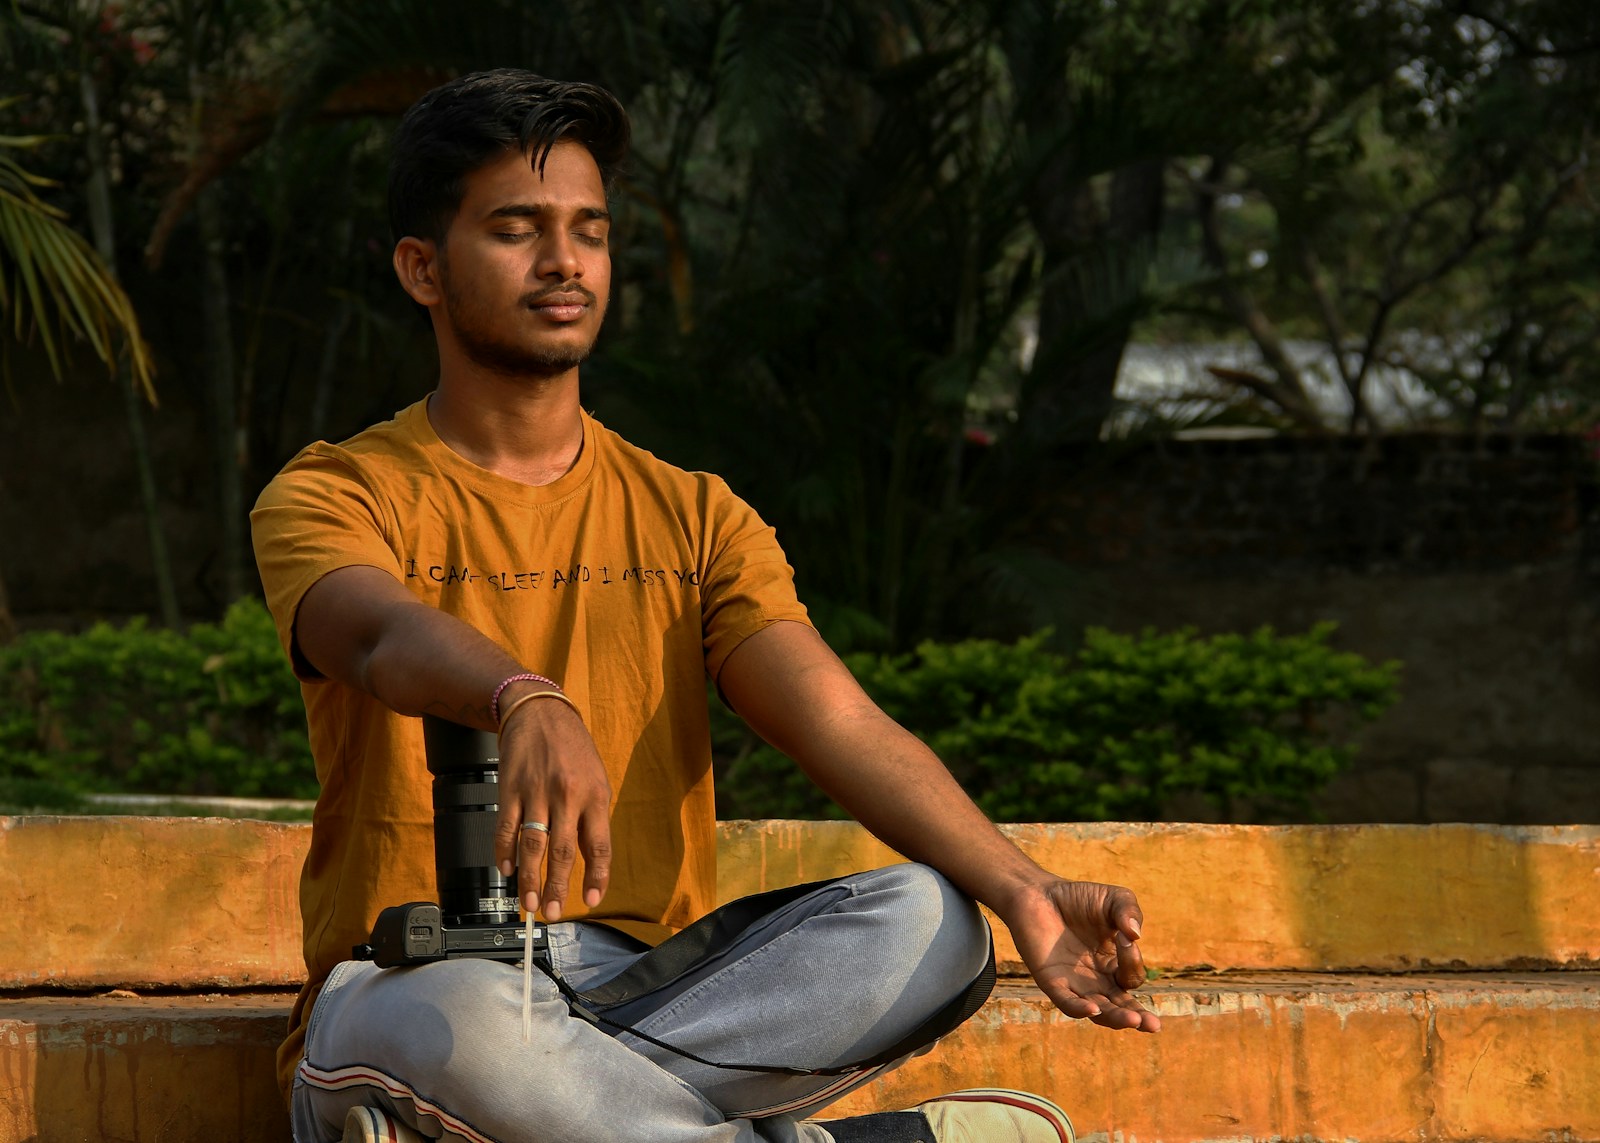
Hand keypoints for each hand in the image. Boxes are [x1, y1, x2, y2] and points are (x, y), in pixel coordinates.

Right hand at [492, 694, 612, 921]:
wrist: (540, 711)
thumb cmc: (572, 748)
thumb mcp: (596, 779)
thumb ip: (592, 818)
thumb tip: (588, 859)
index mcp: (595, 796)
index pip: (599, 846)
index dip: (597, 876)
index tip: (592, 900)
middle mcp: (568, 796)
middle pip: (563, 852)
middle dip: (558, 887)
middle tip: (553, 913)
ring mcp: (537, 793)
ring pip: (533, 846)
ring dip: (530, 879)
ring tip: (529, 903)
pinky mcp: (511, 789)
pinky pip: (506, 827)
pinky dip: (504, 852)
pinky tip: (506, 870)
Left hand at [1001, 878, 1160, 1032]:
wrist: (1038, 894)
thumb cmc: (1078, 898)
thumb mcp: (1113, 899)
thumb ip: (1129, 911)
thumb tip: (1136, 935)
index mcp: (1114, 964)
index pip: (1130, 976)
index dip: (1133, 962)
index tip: (1125, 936)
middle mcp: (1096, 980)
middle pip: (1120, 1005)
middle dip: (1137, 1016)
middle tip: (1153, 1025)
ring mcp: (1074, 983)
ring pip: (1098, 1011)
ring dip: (1115, 1018)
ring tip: (1133, 1021)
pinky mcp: (1052, 981)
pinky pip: (1067, 1002)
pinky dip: (1079, 1009)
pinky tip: (1093, 1009)